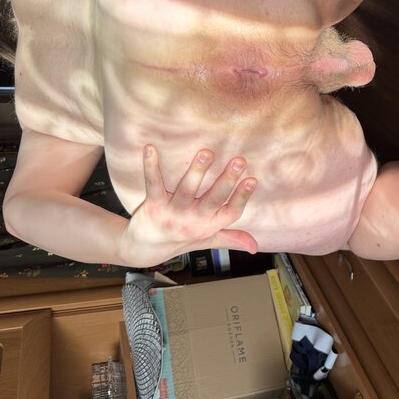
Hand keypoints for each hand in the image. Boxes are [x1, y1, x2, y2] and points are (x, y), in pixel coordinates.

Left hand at [118, 145, 257, 267]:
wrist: (144, 249)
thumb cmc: (179, 239)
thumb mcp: (207, 240)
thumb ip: (229, 238)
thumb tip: (255, 246)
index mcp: (209, 225)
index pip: (231, 212)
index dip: (242, 197)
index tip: (252, 179)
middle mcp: (193, 220)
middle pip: (213, 199)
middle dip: (226, 180)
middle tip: (238, 160)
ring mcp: (172, 213)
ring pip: (186, 190)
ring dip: (197, 171)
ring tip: (206, 153)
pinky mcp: (153, 206)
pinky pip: (153, 184)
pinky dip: (151, 166)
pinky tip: (150, 149)